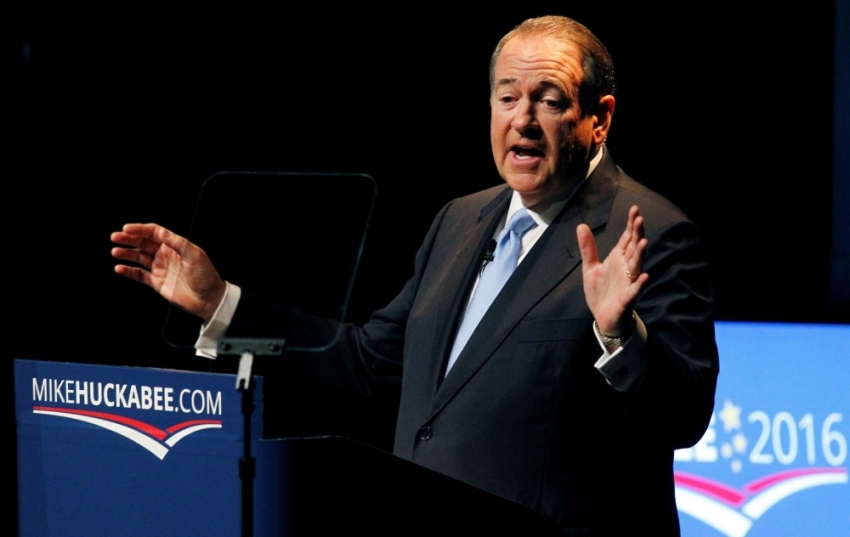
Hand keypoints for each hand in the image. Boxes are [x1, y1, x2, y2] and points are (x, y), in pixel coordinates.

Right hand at [111, 224, 225, 323]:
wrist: (209, 299)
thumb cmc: (205, 275)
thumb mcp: (194, 255)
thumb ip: (177, 243)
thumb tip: (160, 231)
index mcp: (175, 245)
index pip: (154, 233)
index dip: (140, 229)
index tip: (126, 228)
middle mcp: (165, 254)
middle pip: (143, 243)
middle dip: (129, 239)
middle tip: (114, 237)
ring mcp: (160, 268)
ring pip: (139, 257)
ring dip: (126, 254)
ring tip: (115, 251)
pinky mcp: (157, 282)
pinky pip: (139, 275)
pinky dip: (129, 271)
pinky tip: (119, 268)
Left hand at [577, 205, 648, 335]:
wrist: (603, 317)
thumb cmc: (601, 291)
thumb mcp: (590, 267)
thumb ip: (588, 248)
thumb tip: (582, 225)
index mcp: (617, 258)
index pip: (626, 238)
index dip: (630, 224)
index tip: (635, 209)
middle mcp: (625, 267)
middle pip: (633, 248)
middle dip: (637, 234)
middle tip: (640, 218)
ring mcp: (628, 282)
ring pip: (636, 266)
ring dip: (640, 254)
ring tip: (644, 241)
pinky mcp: (627, 298)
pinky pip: (635, 290)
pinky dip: (640, 283)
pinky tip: (645, 276)